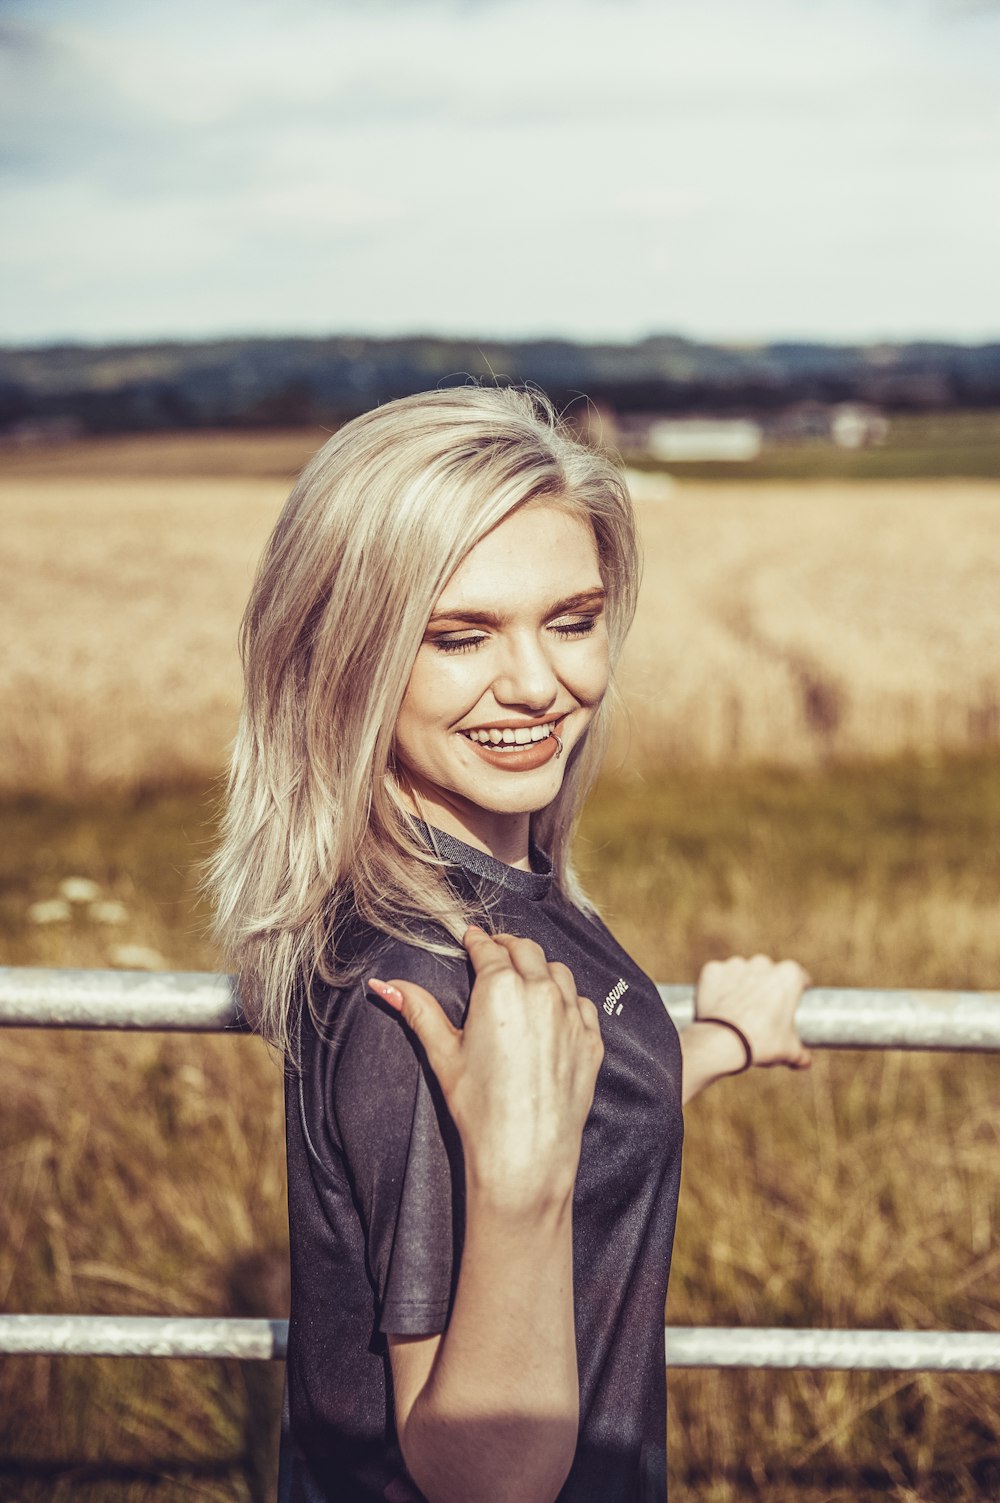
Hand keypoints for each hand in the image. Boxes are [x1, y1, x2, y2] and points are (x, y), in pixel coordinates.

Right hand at [368, 926, 603, 1211]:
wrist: (525, 1156)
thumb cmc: (479, 1108)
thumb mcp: (443, 1054)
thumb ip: (418, 1010)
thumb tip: (383, 984)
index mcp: (500, 988)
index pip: (488, 948)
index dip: (477, 940)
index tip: (471, 937)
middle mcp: (541, 992)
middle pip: (526, 950)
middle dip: (508, 946)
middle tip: (495, 951)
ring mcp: (572, 1016)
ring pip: (558, 972)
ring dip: (539, 968)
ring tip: (524, 978)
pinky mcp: (591, 1041)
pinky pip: (582, 1004)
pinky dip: (567, 1000)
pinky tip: (554, 1011)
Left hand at [694, 954, 811, 1070]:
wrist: (722, 1042)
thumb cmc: (761, 1043)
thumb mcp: (789, 1051)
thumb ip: (801, 1053)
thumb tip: (805, 1061)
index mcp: (788, 975)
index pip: (799, 978)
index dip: (797, 992)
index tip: (791, 1005)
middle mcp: (763, 963)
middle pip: (769, 973)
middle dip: (768, 987)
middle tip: (763, 1011)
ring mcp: (736, 964)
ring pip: (743, 973)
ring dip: (743, 985)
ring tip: (739, 1009)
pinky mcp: (713, 970)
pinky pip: (719, 975)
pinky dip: (718, 986)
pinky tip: (719, 1003)